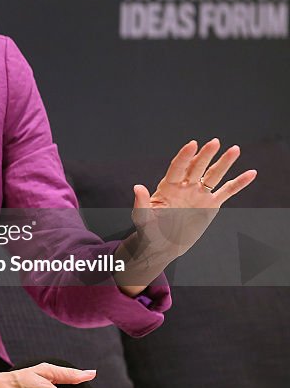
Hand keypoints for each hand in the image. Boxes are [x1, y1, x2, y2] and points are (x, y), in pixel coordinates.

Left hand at [117, 139, 256, 293]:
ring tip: (235, 149)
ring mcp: (199, 194)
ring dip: (224, 163)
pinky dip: (239, 183)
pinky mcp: (210, 205)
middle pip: (197, 167)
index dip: (185, 156)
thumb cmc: (149, 230)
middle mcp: (185, 187)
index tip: (192, 144)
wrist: (163, 245)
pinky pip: (227, 191)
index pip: (177, 167)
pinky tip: (250, 173)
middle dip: (205, 155)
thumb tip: (137, 187)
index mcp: (168, 187)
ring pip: (213, 175)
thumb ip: (141, 202)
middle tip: (214, 142)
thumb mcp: (142, 217)